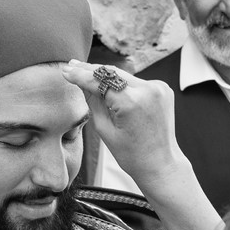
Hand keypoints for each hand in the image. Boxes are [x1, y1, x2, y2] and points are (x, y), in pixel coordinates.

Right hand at [61, 60, 189, 189]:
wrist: (160, 164)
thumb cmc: (133, 155)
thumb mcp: (105, 130)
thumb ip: (94, 103)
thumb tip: (83, 83)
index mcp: (132, 102)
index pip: (100, 81)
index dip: (81, 75)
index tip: (66, 71)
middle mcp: (148, 90)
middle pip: (113, 73)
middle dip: (92, 70)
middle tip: (72, 65)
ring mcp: (158, 88)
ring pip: (124, 75)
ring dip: (107, 75)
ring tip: (86, 72)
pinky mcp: (163, 89)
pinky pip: (136, 82)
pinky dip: (123, 83)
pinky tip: (109, 85)